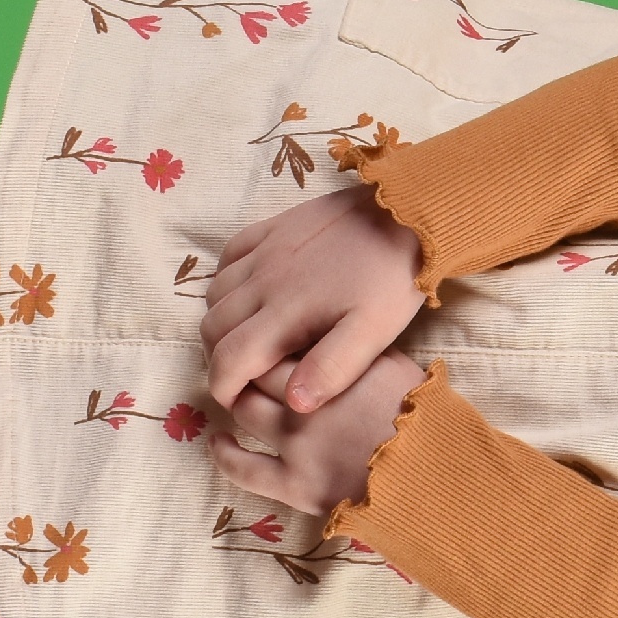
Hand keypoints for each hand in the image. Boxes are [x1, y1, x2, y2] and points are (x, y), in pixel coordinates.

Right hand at [201, 186, 425, 417]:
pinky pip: (229, 255)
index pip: (228, 360)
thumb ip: (331, 369)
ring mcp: (265, 250)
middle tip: (243, 374)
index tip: (235, 401)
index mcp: (285, 313)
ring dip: (221, 322)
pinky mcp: (273, 227)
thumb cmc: (392, 280)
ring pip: (215, 294)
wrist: (406, 212)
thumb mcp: (373, 334)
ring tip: (248, 339)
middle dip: (218, 358)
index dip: (222, 388)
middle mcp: (263, 280)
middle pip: (212, 328)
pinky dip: (226, 282)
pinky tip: (250, 294)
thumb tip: (293, 404)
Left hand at [209, 349, 425, 521]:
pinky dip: (224, 453)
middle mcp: (315, 398)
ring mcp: (301, 442)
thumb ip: (362, 354)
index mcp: (343, 365)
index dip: (278, 338)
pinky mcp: (296, 484)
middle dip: (252, 366)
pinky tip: (218, 442)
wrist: (440, 483)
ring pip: (247, 410)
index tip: (277, 339)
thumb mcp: (402, 371)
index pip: (290, 338)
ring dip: (239, 401)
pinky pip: (243, 467)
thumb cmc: (430, 426)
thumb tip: (328, 338)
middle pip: (261, 371)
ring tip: (237, 397)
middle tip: (249, 365)